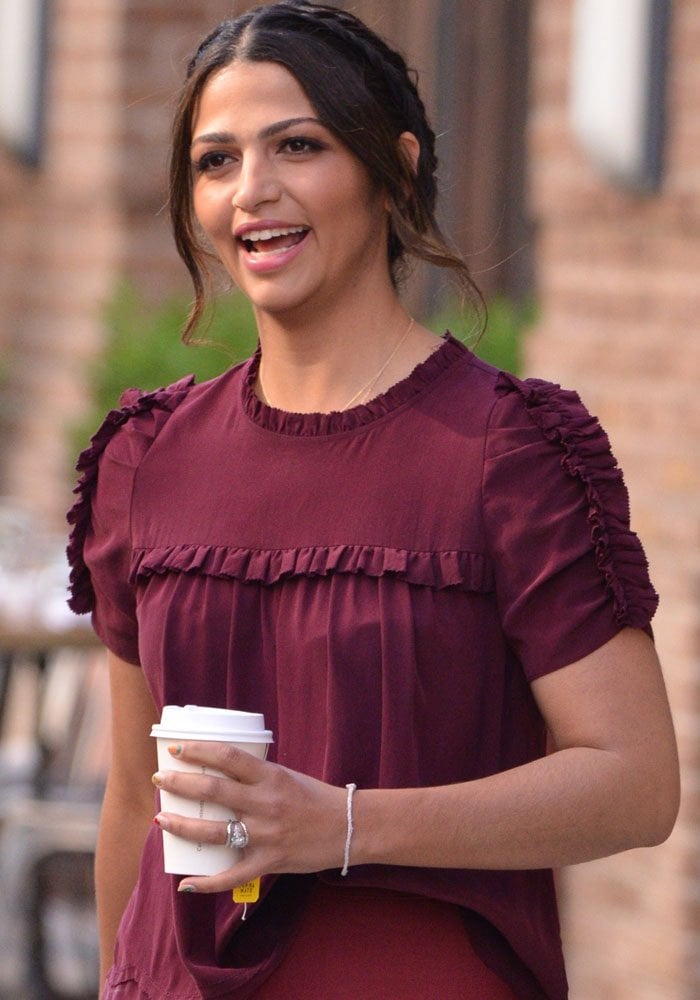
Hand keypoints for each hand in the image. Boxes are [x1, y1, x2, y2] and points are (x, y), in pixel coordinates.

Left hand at [152, 741, 347, 893]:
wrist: (350, 827)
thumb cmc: (316, 799)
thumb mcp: (286, 777)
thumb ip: (257, 778)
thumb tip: (220, 774)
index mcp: (271, 777)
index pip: (228, 757)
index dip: (200, 751)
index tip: (177, 749)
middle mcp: (265, 803)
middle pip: (214, 790)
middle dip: (181, 783)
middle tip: (161, 778)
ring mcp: (266, 834)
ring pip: (214, 831)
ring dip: (183, 826)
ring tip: (162, 820)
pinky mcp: (269, 861)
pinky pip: (232, 876)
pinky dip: (207, 883)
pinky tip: (186, 883)